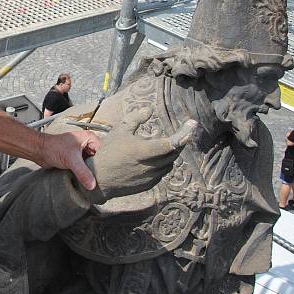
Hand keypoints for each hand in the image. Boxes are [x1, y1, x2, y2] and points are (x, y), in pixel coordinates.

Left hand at [40, 130, 102, 189]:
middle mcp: (88, 144)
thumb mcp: (71, 159)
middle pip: (99, 159)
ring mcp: (82, 152)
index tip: (108, 174)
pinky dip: (86, 174)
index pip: (104, 152)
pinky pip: (85, 168)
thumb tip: (92, 185)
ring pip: (92, 165)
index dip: (106, 163)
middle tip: (103, 180)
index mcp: (90, 138)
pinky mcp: (77, 160)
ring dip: (92, 173)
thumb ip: (82, 172)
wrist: (40, 151)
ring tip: (96, 182)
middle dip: (99, 169)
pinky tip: (88, 182)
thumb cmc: (53, 147)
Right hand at [81, 119, 200, 203]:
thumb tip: (150, 109)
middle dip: (180, 142)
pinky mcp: (150, 184)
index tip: (192, 124)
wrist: (101, 178)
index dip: (184, 134)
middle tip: (182, 133)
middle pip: (174, 153)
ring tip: (165, 145)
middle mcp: (151, 165)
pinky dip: (163, 163)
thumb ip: (136, 118)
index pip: (172, 143)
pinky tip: (154, 158)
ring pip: (170, 163)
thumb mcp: (120, 130)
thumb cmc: (109, 151)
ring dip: (171, 153)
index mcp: (144, 151)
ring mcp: (152, 177)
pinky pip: (163, 172)